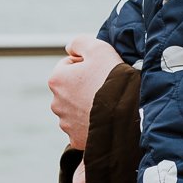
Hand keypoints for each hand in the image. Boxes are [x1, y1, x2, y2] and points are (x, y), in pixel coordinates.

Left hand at [48, 35, 122, 150]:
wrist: (127, 115)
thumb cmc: (113, 80)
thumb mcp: (99, 48)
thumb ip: (80, 42)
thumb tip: (70, 48)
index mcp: (57, 79)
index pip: (68, 64)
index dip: (87, 64)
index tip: (102, 70)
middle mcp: (56, 102)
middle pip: (71, 88)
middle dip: (85, 86)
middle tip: (106, 87)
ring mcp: (65, 123)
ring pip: (76, 109)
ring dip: (88, 105)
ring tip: (108, 104)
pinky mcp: (76, 140)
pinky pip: (83, 128)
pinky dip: (92, 123)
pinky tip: (106, 119)